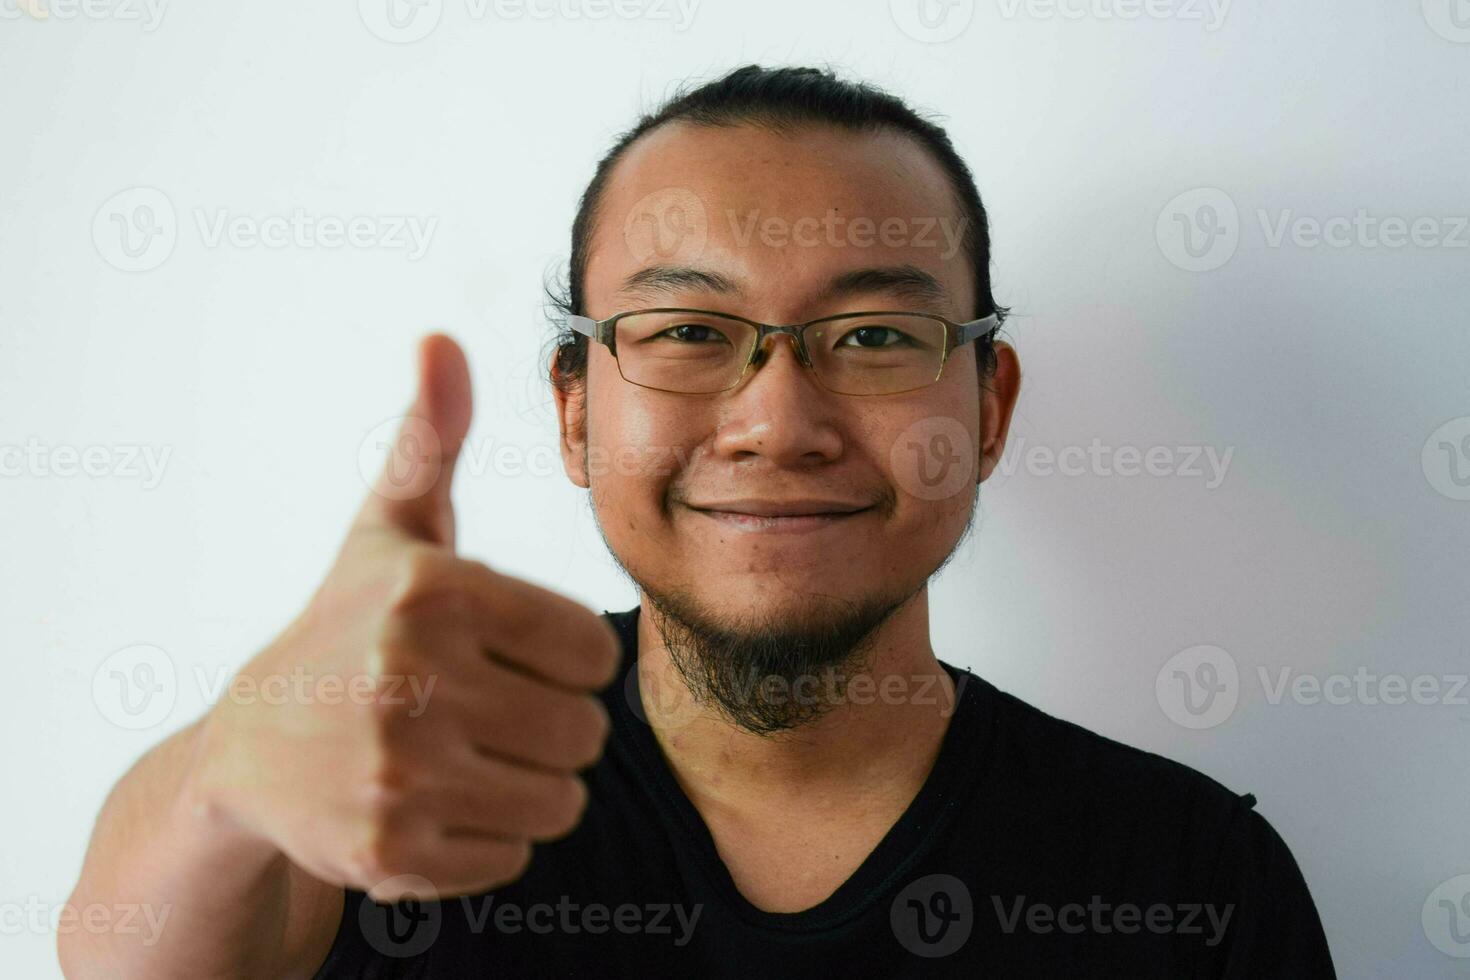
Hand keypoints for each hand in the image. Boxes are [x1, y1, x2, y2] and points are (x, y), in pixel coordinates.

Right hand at [187, 334, 619, 901]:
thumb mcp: (388, 528)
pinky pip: (513, 854)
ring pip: (559, 798)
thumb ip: (431, 439)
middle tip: (487, 712)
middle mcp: (410, 681)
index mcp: (433, 592)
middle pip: (585, 730)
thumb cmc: (346, 624)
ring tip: (467, 755)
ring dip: (528, 782)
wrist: (248, 750)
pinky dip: (490, 836)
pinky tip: (436, 801)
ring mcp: (396, 774)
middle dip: (551, 725)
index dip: (562, 659)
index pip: (592, 651)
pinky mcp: (389, 853)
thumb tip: (441, 338)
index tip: (513, 656)